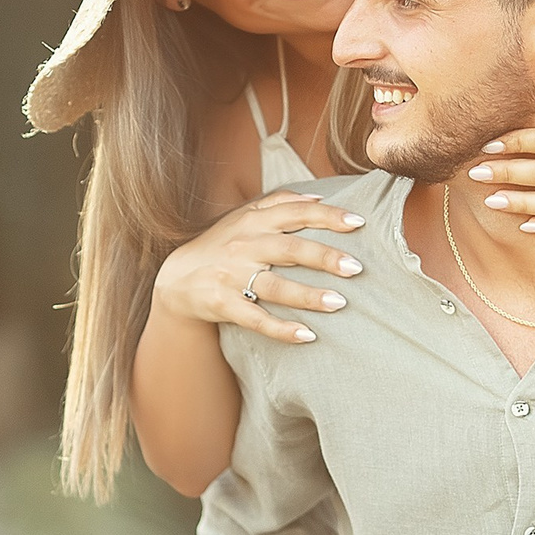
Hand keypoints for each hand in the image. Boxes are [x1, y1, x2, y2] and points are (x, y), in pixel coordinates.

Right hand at [152, 190, 366, 344]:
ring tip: (338, 303)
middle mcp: (244, 245)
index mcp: (253, 221)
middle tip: (356, 268)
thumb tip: (318, 198)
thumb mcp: (244, 216)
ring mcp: (232, 276)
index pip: (295, 213)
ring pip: (275, 286)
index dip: (328, 216)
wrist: (176, 278)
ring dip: (307, 296)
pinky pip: (255, 319)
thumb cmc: (221, 244)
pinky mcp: (222, 304)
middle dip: (324, 257)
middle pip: (289, 249)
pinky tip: (306, 336)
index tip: (359, 223)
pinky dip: (281, 329)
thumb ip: (279, 203)